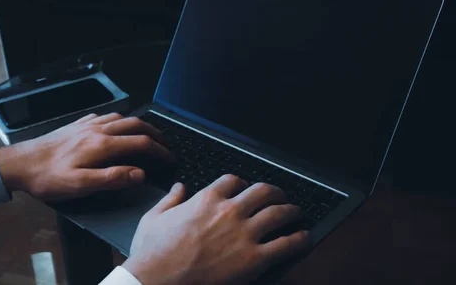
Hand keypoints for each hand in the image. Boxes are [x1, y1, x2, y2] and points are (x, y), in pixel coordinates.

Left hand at [0, 113, 172, 200]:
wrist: (19, 163)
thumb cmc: (47, 177)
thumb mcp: (80, 185)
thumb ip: (112, 178)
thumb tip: (138, 174)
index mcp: (101, 145)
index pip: (141, 143)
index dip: (160, 151)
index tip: (169, 158)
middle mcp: (97, 130)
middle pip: (135, 125)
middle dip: (155, 133)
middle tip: (166, 143)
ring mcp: (86, 125)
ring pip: (121, 118)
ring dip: (139, 124)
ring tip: (148, 133)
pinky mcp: (76, 126)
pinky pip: (104, 116)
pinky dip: (118, 120)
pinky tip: (116, 125)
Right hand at [123, 175, 309, 284]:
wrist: (157, 281)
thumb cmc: (152, 254)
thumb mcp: (154, 217)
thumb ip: (170, 199)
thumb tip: (179, 187)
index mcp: (206, 199)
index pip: (233, 180)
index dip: (242, 183)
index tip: (245, 188)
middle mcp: (229, 211)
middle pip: (263, 191)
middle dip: (274, 192)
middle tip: (279, 197)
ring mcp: (243, 234)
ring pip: (279, 213)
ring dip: (291, 210)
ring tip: (296, 212)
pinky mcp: (253, 259)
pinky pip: (285, 244)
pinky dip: (299, 239)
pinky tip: (303, 237)